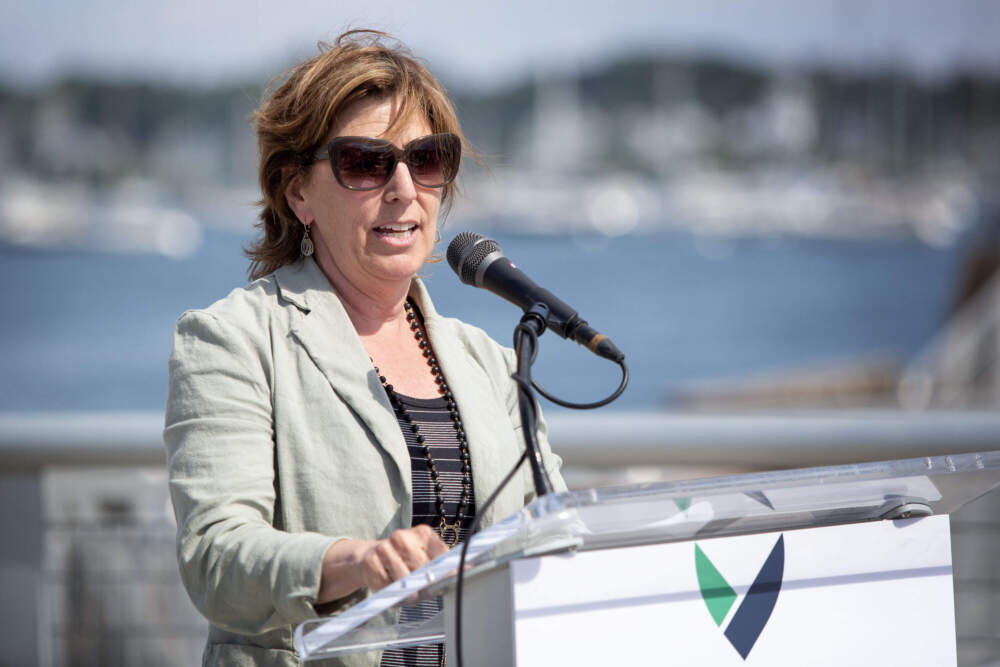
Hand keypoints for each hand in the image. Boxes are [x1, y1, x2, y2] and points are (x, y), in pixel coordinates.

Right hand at [317, 526, 447, 603]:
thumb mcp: (427, 564)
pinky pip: (387, 585)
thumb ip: (445, 568)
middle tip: (421, 592)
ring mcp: (386, 546)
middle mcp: (404, 536)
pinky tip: (389, 585)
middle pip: (423, 568)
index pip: (441, 554)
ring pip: (404, 579)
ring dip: (406, 592)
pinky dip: (390, 591)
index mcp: (424, 534)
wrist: (370, 559)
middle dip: (424, 585)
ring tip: (405, 590)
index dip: (445, 573)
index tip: (444, 584)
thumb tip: (470, 569)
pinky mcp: (372, 560)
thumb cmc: (406, 565)